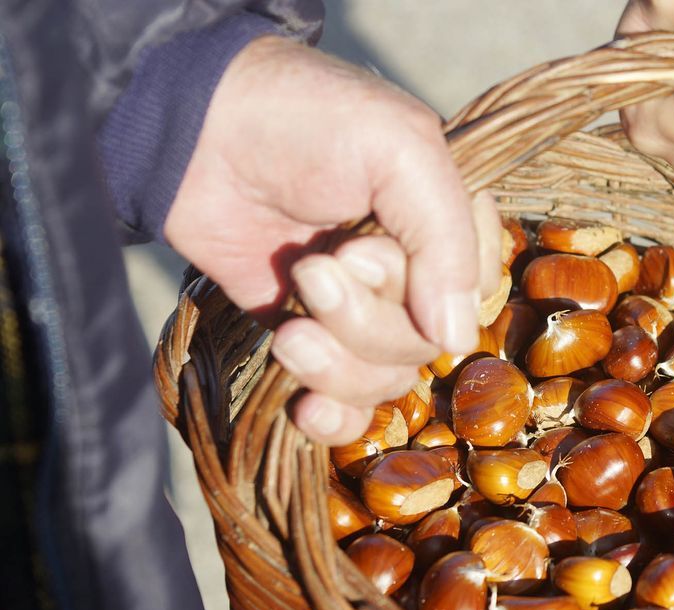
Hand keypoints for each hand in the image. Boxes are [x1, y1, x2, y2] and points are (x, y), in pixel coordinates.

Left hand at [166, 36, 502, 442]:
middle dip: (366, 319)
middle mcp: (412, 272)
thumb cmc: (302, 121)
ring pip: (386, 379)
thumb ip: (445, 240)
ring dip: (337, 363)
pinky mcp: (308, 336)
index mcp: (447, 221)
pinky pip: (345, 406)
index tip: (365, 251)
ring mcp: (359, 309)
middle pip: (426, 343)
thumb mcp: (399, 150)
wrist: (188, 133)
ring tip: (289, 328)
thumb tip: (457, 341)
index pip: (477, 291)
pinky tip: (306, 408)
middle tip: (311, 270)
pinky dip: (332, 417)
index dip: (432, 290)